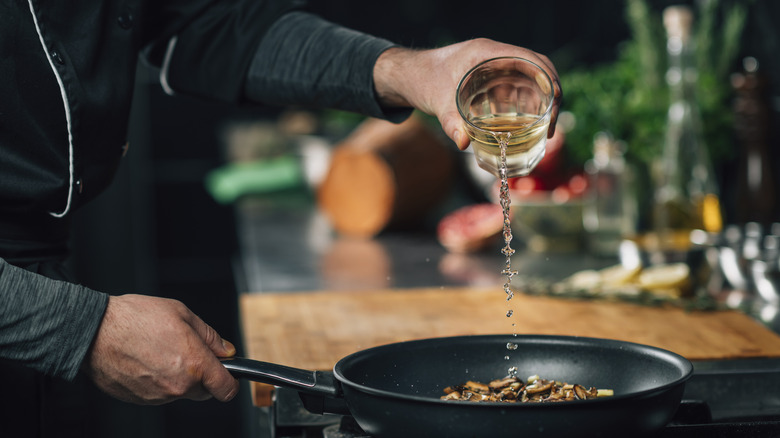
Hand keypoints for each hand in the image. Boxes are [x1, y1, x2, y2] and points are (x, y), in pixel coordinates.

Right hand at [84, 294, 238, 404]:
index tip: (228, 375)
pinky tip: (146, 360)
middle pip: (204, 392)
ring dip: (177, 377)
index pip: (226, 389)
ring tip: (160, 351)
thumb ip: (210, 336)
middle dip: (202, 376)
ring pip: (180, 392)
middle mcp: (178, 386)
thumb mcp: (183, 314)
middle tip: (187, 353)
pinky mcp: (140, 400)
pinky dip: (157, 381)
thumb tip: (225, 350)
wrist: (94, 331)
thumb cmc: (135, 318)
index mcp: (194, 364)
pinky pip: (158, 394)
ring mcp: (158, 396)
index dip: (230, 382)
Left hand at [373, 38, 561, 149]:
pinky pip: (516, 88)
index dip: (549, 79)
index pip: (531, 59)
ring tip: (546, 128)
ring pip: (529, 80)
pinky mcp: (490, 79)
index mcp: (488, 53)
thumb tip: (463, 143)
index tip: (556, 103)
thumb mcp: (438, 102)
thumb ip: (451, 122)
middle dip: (551, 94)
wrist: (408, 75)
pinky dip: (526, 104)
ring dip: (541, 100)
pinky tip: (528, 126)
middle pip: (537, 69)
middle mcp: (496, 57)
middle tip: (552, 124)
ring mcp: (494, 67)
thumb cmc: (423, 81)